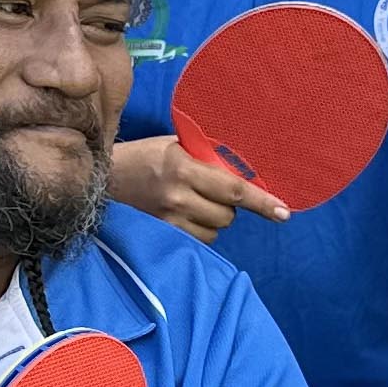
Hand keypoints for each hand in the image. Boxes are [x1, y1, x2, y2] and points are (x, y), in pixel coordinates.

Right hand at [109, 136, 285, 242]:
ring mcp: (168, 219)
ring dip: (213, 219)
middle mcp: (177, 197)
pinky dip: (199, 230)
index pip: (233, 188)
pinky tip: (184, 215)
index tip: (284, 212)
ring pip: (215, 230)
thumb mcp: (176, 145)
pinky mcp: (162, 234)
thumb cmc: (145, 156)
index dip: (262, 201)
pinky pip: (198, 240)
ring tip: (193, 202)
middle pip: (227, 214)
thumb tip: (247, 168)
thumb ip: (208, 156)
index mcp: (183, 168)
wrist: (103, 178)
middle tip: (211, 191)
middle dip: (228, 205)